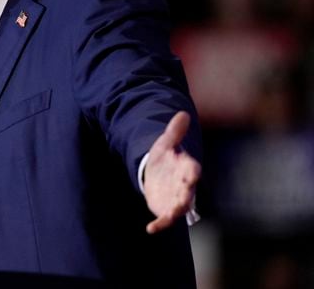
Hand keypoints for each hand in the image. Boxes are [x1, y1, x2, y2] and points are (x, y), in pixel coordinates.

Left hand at [143, 111, 200, 233]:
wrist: (158, 174)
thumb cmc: (165, 158)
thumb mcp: (165, 143)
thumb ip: (174, 131)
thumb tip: (183, 114)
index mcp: (186, 168)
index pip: (192, 169)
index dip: (192, 171)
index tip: (193, 172)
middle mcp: (184, 186)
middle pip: (188, 191)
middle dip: (187, 193)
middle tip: (185, 196)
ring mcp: (176, 199)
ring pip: (180, 207)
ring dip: (176, 211)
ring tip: (171, 214)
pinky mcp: (166, 209)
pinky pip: (165, 219)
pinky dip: (160, 225)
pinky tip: (150, 229)